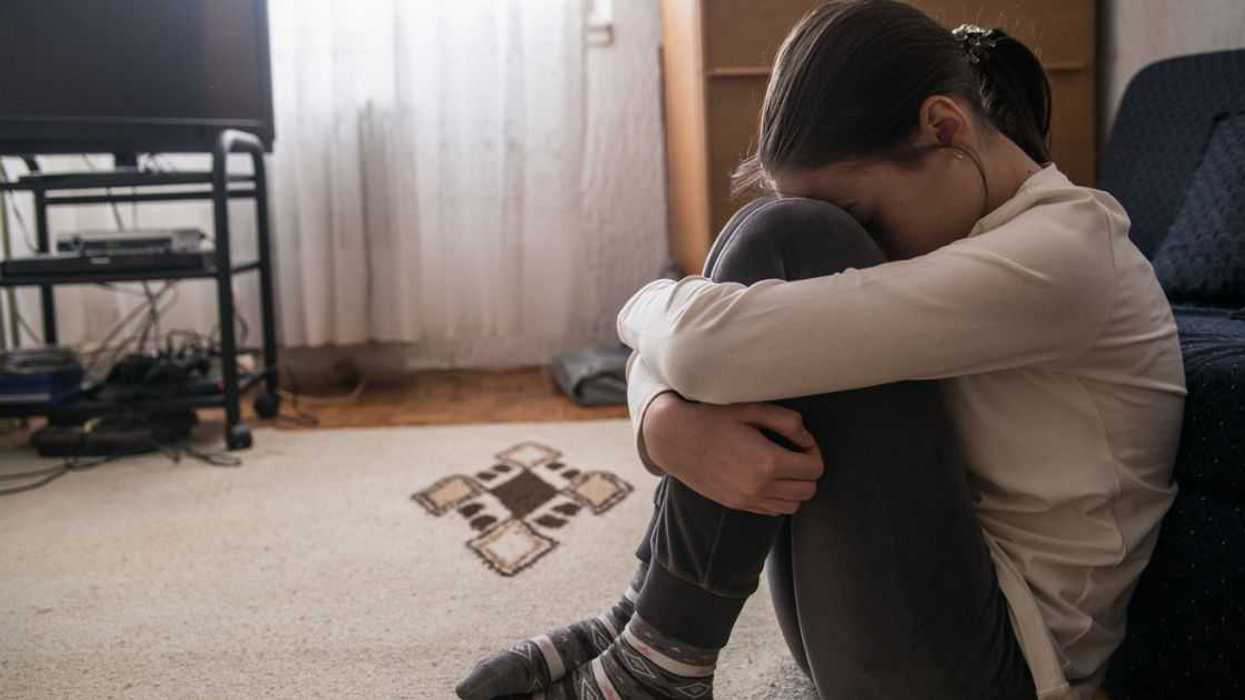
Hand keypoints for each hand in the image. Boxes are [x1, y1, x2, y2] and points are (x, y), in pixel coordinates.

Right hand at [641, 393, 823, 515]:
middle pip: (808, 490)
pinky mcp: (736, 505)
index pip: (814, 468)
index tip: (800, 441)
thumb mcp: (751, 409)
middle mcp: (760, 487)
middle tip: (794, 453)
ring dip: (794, 488)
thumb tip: (806, 438)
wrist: (674, 439)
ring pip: (792, 506)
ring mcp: (747, 500)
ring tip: (781, 467)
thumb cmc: (712, 418)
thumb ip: (786, 421)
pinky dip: (777, 498)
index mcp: (768, 462)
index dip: (814, 452)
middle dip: (807, 471)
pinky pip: (771, 511)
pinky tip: (765, 478)